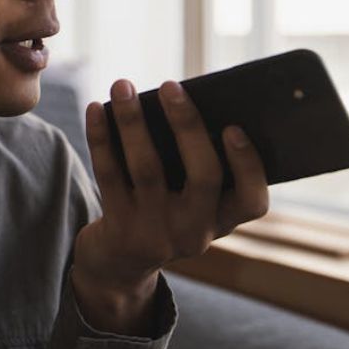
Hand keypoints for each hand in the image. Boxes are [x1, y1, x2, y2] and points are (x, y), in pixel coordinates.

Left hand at [70, 78, 269, 335]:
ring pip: (148, 168)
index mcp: (222, 220)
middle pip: (204, 176)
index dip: (248, 165)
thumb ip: (195, 163)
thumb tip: (180, 101)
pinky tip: (96, 108)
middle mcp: (195, 231)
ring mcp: (157, 232)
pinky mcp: (120, 228)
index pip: (252, 201)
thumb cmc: (163, 211)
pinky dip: (101, 137)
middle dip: (187, 125)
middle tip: (170, 85)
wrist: (119, 263)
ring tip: (122, 86)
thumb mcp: (189, 201)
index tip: (234, 127)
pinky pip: (110, 175)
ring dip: (133, 121)